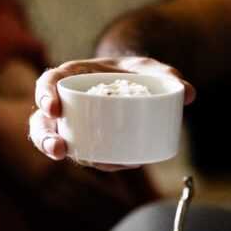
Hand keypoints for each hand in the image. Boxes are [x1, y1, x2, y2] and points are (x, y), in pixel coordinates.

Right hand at [28, 56, 195, 167]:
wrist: (134, 82)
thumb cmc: (133, 71)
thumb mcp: (149, 68)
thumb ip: (167, 75)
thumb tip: (188, 93)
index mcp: (71, 76)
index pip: (48, 83)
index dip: (45, 95)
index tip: (53, 107)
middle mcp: (65, 102)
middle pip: (42, 120)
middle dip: (45, 136)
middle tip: (59, 147)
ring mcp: (71, 124)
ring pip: (55, 141)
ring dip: (60, 154)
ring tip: (80, 161)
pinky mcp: (85, 140)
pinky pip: (84, 153)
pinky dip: (99, 159)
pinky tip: (120, 163)